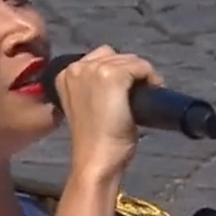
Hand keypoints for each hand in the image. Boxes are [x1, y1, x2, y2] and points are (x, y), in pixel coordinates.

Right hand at [53, 45, 163, 179]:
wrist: (95, 159)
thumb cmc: (93, 141)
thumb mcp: (87, 107)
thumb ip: (93, 89)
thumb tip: (121, 80)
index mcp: (64, 75)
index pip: (99, 59)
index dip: (117, 72)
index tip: (126, 91)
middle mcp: (75, 67)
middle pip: (114, 56)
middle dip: (129, 72)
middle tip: (137, 94)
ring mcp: (93, 69)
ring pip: (129, 60)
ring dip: (140, 74)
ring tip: (145, 94)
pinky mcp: (112, 75)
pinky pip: (140, 66)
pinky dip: (150, 77)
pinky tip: (151, 91)